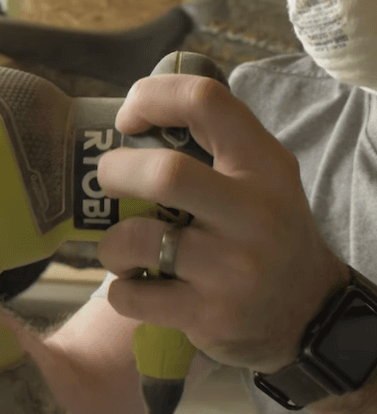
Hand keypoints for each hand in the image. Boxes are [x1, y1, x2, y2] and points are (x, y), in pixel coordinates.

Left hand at [95, 73, 350, 373]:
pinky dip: (121, 290)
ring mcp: (232, 269)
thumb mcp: (260, 176)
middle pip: (164, 174)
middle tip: (108, 182)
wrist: (306, 313)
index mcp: (264, 166)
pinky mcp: (209, 315)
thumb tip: (134, 120)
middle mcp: (254, 214)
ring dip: (112, 245)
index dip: (152, 97)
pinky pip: (129, 295)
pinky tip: (141, 286)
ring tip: (125, 250)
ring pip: (134, 240)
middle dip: (114, 172)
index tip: (126, 120)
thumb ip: (212, 144)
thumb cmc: (264, 231)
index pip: (205, 102)